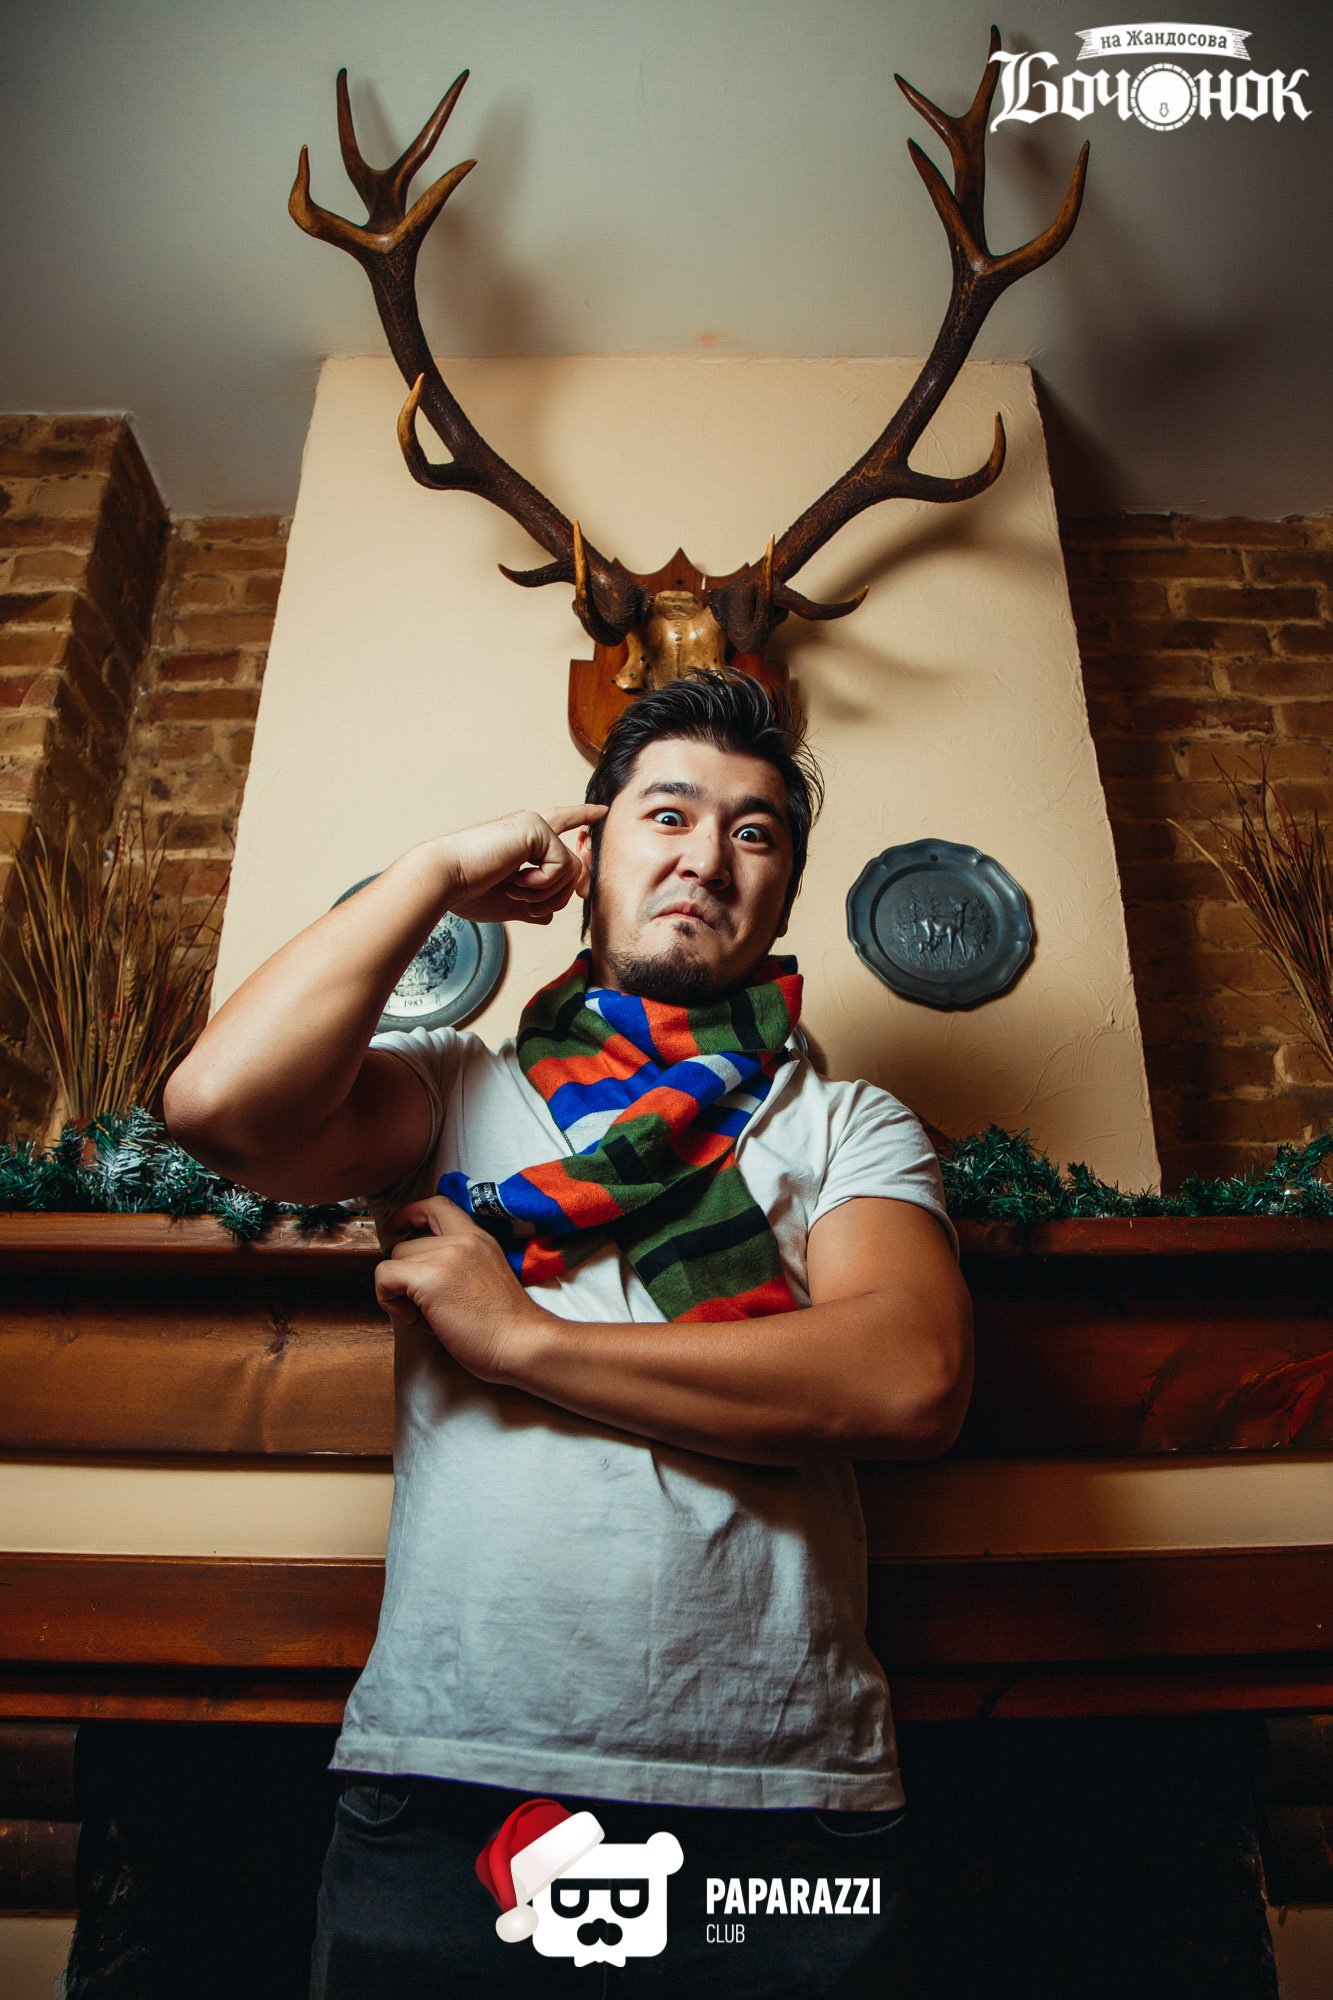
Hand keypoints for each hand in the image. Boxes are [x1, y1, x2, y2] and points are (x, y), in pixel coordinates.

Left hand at [375, 1194, 547, 1382]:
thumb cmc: (504, 1327)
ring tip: (427, 1314)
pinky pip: (385, 1276)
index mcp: (479, 1238)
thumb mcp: (484, 1278)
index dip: (410, 1213)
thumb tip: (412, 1275)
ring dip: (400, 1290)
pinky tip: (414, 1317)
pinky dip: (388, 1299)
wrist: (521, 1344)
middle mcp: (463, 1240)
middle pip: (406, 1244)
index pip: (437, 1205)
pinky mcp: (430, 1278)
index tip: (396, 1228)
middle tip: (427, 1307)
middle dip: (406, 1276)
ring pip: (394, 1260)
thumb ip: (454, 1266)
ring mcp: (446, 1256)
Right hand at [436, 805, 605, 926]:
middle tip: (520, 896)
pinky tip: (514, 880)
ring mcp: (535, 826)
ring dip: (544, 893)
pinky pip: (563, 868)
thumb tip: (547, 915)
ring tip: (513, 888)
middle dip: (558, 894)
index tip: (601, 811)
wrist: (447, 881)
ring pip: (572, 871)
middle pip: (574, 866)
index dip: (581, 816)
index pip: (559, 824)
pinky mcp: (537, 829)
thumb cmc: (468, 891)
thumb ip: (532, 905)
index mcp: (523, 840)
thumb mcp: (509, 904)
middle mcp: (531, 827)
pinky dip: (541, 885)